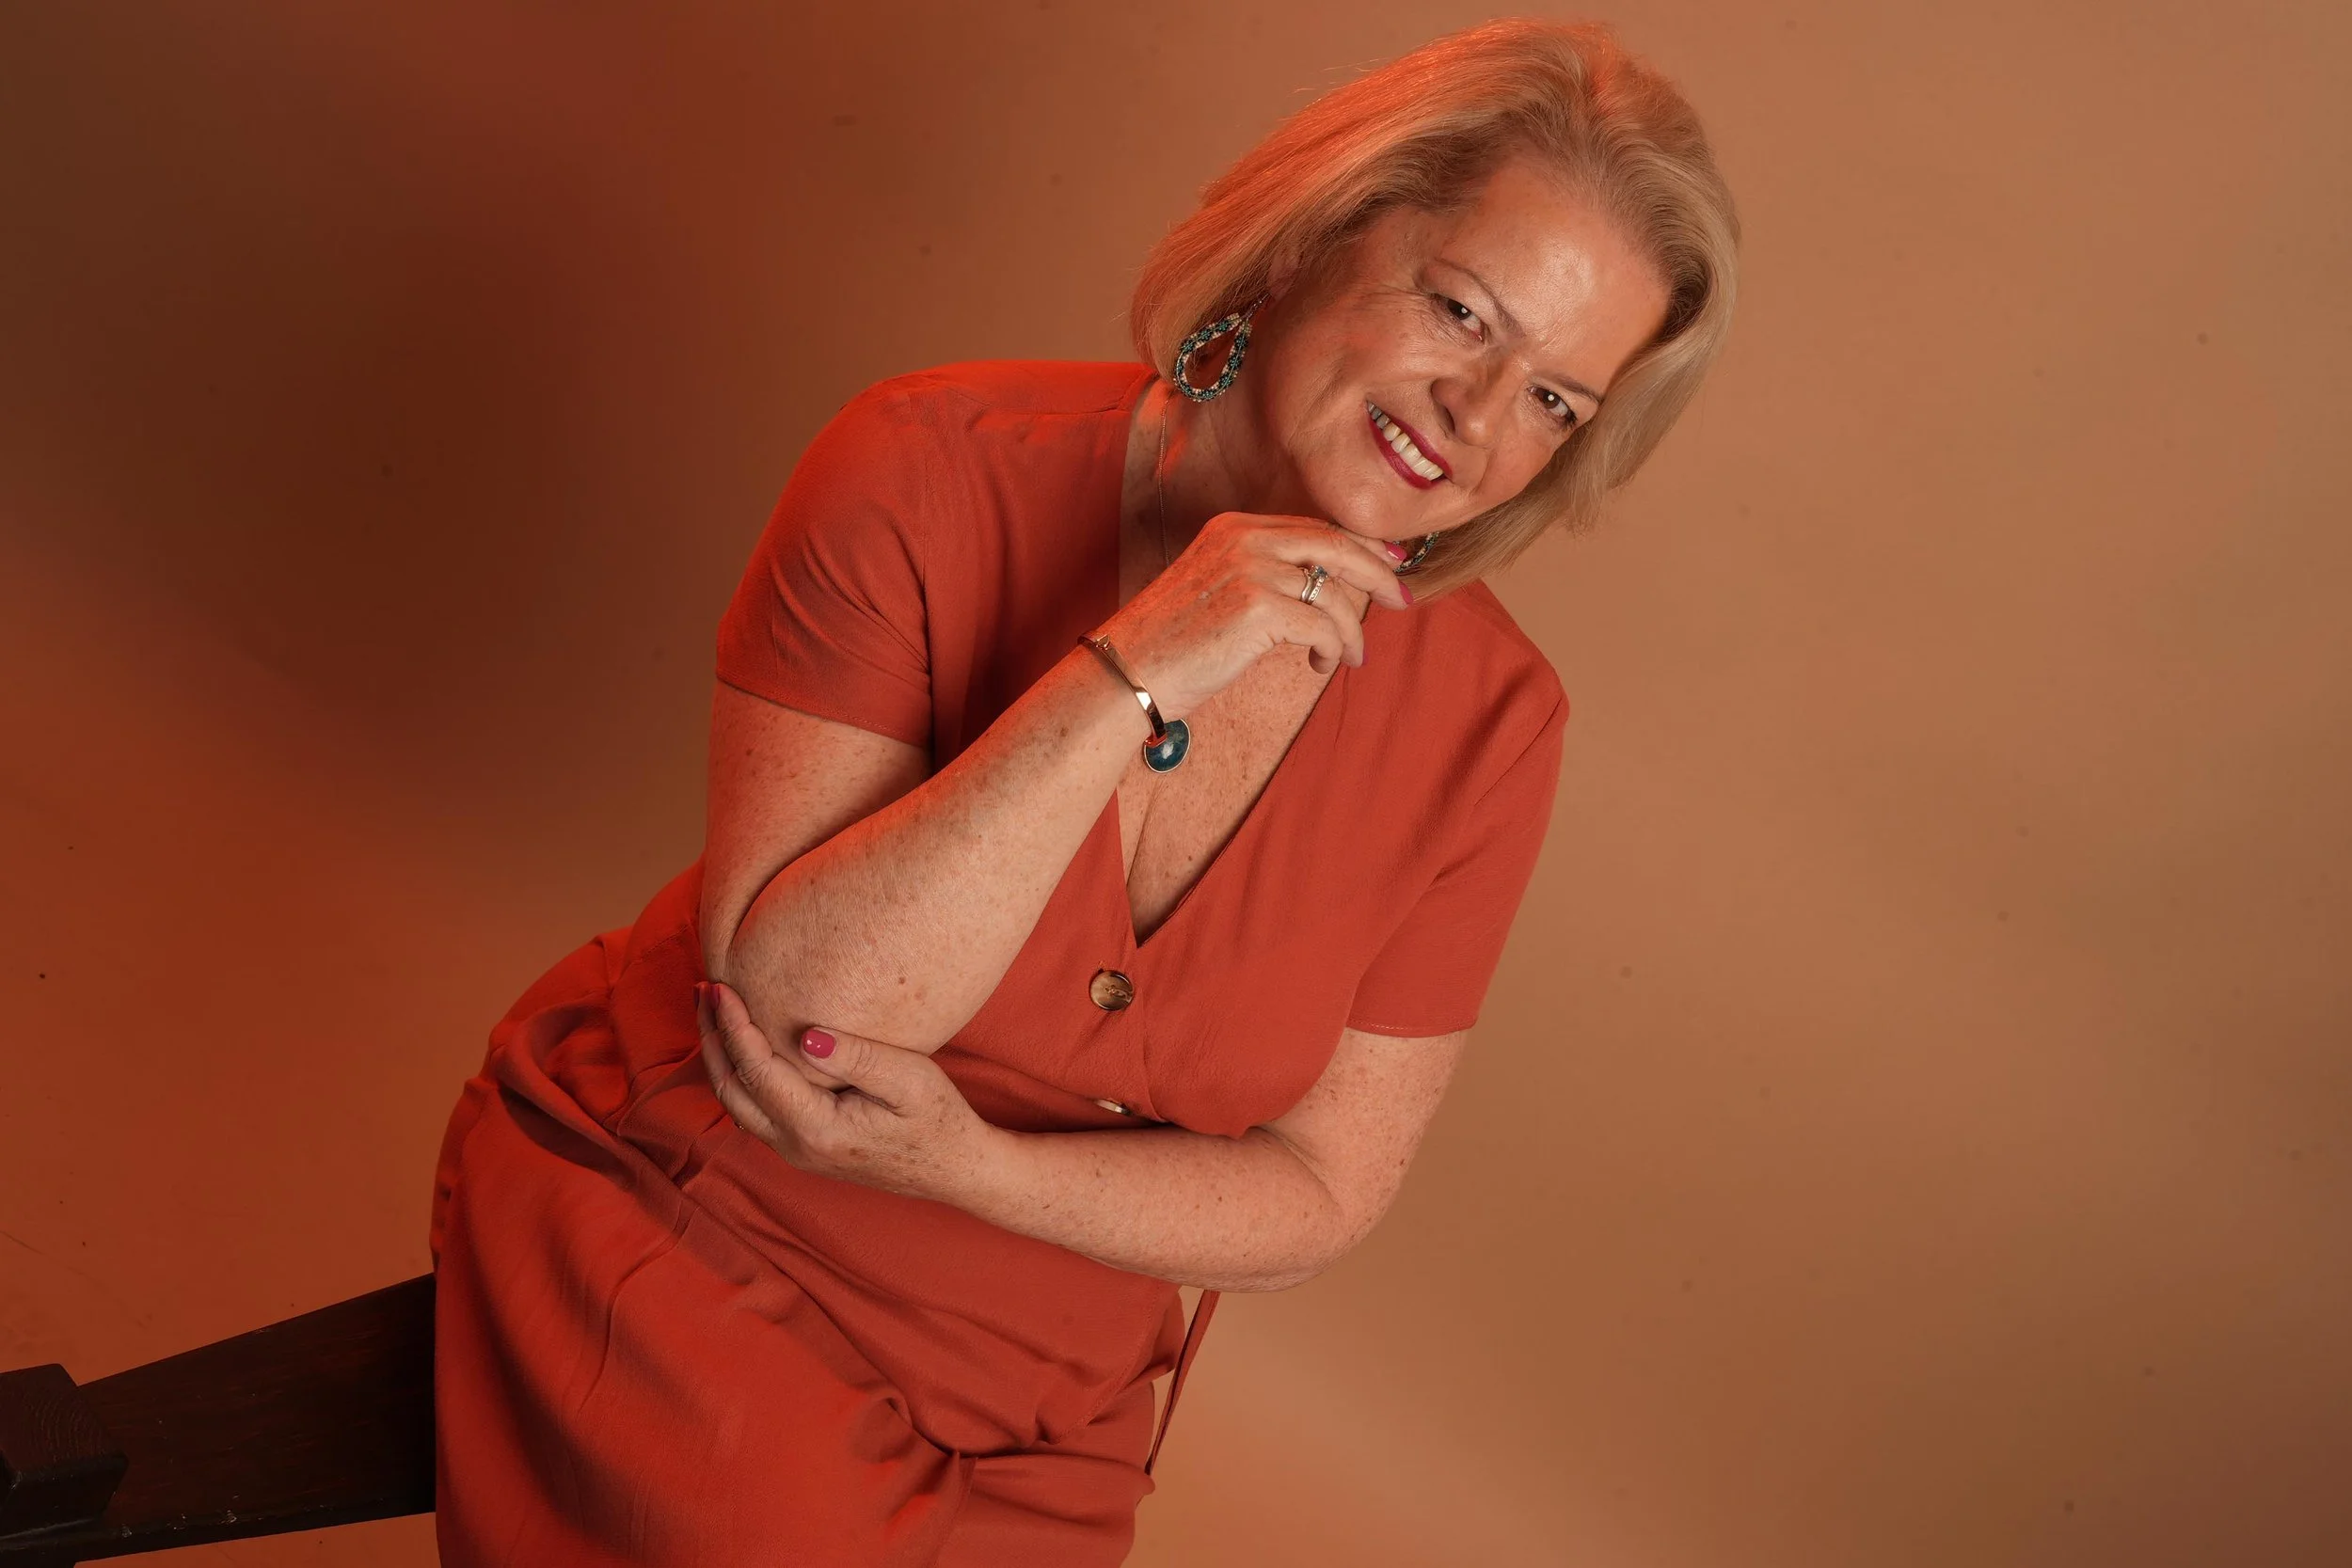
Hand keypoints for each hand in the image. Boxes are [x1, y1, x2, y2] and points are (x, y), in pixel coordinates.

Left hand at [695, 980, 1005, 1203]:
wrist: (954, 1169)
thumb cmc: (939, 1119)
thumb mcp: (911, 1080)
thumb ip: (857, 1057)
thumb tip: (806, 1035)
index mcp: (817, 1128)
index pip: (757, 1069)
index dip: (733, 1025)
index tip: (720, 985)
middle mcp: (796, 1146)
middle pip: (731, 1089)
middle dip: (712, 1037)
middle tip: (702, 989)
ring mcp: (796, 1152)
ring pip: (737, 1103)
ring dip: (720, 1055)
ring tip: (713, 1011)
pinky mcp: (803, 1147)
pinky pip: (753, 1109)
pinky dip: (738, 1072)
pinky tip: (743, 1045)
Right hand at [1098, 513, 1414, 716]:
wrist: (1127, 672)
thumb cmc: (1172, 644)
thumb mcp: (1219, 589)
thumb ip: (1264, 575)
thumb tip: (1327, 589)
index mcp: (1235, 527)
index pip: (1314, 527)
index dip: (1359, 546)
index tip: (1388, 565)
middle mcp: (1244, 537)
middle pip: (1336, 544)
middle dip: (1377, 573)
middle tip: (1401, 599)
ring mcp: (1251, 569)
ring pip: (1334, 593)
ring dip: (1350, 630)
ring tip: (1347, 657)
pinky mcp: (1257, 607)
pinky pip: (1323, 625)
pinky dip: (1333, 648)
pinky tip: (1320, 665)